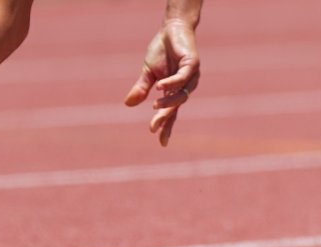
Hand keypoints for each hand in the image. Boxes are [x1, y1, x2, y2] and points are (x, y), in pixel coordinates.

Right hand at [123, 19, 200, 146]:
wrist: (171, 29)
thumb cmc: (161, 51)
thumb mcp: (148, 73)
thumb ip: (141, 88)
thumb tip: (128, 104)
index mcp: (174, 91)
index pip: (171, 112)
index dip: (166, 126)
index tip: (162, 142)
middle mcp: (185, 86)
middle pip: (176, 108)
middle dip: (165, 119)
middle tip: (154, 128)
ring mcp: (191, 76)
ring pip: (181, 95)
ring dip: (168, 102)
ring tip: (155, 106)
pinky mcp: (192, 64)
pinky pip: (182, 78)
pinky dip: (171, 83)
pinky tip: (160, 86)